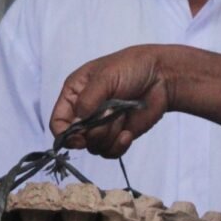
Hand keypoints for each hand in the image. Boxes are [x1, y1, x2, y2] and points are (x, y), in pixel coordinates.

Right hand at [49, 45, 171, 156]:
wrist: (162, 75)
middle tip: (110, 116)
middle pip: (76, 139)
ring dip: (108, 137)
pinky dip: (118, 146)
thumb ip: (88, 100)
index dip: (65, 135)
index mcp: (74, 93)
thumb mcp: (105, 77)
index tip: (80, 138)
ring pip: (93, 147)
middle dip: (94, 132)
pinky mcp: (118, 134)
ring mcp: (101, 124)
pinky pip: (109, 152)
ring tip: (122, 118)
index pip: (58, 123)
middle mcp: (84, 111)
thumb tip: (77, 124)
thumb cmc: (130, 68)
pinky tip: (128, 133)